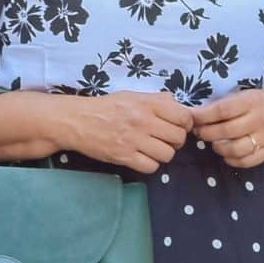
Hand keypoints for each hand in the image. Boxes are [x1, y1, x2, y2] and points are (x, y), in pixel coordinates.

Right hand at [54, 88, 193, 173]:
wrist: (78, 120)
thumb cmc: (106, 107)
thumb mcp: (132, 95)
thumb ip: (156, 99)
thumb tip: (178, 105)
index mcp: (148, 103)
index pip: (183, 116)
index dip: (186, 124)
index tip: (179, 126)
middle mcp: (143, 121)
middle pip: (178, 137)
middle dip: (176, 141)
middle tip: (166, 140)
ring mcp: (134, 140)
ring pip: (168, 154)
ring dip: (164, 154)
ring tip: (154, 149)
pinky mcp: (124, 156)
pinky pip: (151, 167)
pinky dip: (151, 165)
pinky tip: (143, 158)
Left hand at [192, 85, 263, 167]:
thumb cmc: (258, 102)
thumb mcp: (245, 95)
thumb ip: (223, 104)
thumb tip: (194, 114)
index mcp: (252, 101)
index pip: (223, 110)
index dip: (204, 116)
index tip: (192, 118)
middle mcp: (260, 119)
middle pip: (227, 131)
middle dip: (207, 133)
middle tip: (199, 132)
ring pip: (235, 149)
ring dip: (218, 147)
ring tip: (213, 143)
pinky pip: (246, 161)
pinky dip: (231, 159)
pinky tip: (225, 153)